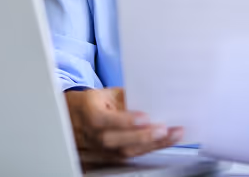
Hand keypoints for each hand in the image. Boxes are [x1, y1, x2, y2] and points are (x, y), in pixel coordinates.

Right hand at [64, 86, 184, 169]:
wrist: (75, 117)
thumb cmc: (96, 101)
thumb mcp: (107, 92)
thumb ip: (126, 96)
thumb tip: (152, 96)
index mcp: (89, 112)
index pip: (102, 119)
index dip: (123, 120)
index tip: (144, 118)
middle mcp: (91, 134)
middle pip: (114, 140)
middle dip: (142, 136)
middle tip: (163, 129)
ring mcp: (99, 149)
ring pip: (124, 151)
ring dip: (151, 145)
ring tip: (172, 135)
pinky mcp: (109, 156)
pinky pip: (130, 155)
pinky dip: (149, 149)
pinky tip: (165, 142)